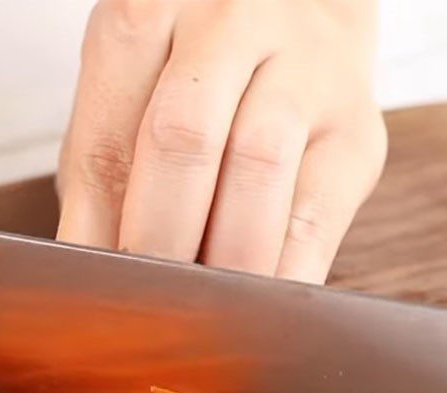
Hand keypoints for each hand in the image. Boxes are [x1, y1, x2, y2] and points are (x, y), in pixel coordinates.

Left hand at [57, 0, 386, 282]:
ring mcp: (306, 68)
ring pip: (258, 172)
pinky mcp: (358, 129)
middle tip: (147, 307)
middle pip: (183, 142)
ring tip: (198, 309)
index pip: (109, 139)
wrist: (298, 15)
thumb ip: (103, 174)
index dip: (98, 235)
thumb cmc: (191, 69)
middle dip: (158, 245)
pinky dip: (278, 274)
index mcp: (147, 10)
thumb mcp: (123, 98)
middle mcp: (229, 21)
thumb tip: (88, 274)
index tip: (97, 295)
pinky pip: (316, 218)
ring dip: (220, 262)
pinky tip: (252, 301)